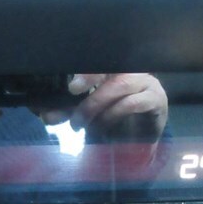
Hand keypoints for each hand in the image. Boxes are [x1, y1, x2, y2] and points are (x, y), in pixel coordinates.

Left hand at [40, 73, 167, 141]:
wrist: (143, 141)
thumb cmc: (115, 121)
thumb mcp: (88, 114)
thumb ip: (69, 111)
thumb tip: (46, 115)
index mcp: (114, 69)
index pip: (99, 62)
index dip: (86, 72)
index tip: (72, 88)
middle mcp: (131, 70)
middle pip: (110, 70)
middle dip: (89, 90)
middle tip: (74, 116)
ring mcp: (146, 83)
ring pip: (120, 85)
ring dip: (99, 106)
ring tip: (85, 126)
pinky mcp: (156, 99)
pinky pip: (134, 102)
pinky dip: (116, 114)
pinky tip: (106, 127)